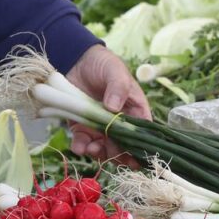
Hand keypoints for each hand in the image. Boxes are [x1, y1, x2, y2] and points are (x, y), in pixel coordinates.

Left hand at [64, 45, 150, 164]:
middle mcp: (118, 123)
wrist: (77, 60)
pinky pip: (83, 142)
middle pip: (122, 146)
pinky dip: (81, 147)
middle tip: (110, 152)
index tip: (135, 158)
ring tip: (92, 149)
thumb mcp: (115, 71)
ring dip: (99, 153)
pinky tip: (79, 147)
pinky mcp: (82, 127)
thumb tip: (114, 108)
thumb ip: (118, 87)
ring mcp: (100, 127)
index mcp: (134, 110)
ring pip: (103, 149)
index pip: (141, 133)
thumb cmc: (104, 64)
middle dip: (117, 153)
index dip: (139, 147)